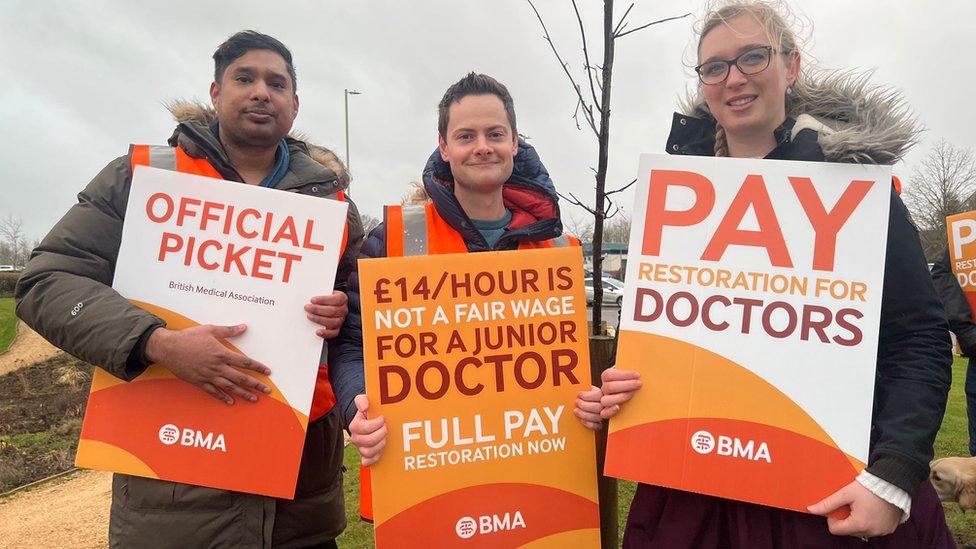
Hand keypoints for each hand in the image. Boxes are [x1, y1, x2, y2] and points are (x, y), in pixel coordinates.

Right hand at [146, 324, 270, 404]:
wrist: (169, 348)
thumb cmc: (189, 337)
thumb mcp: (210, 330)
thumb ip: (228, 330)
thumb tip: (244, 327)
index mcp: (222, 354)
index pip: (245, 362)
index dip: (258, 367)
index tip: (267, 372)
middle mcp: (217, 367)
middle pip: (241, 378)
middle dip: (255, 384)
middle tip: (267, 390)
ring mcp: (208, 376)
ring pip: (230, 387)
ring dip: (243, 394)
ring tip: (254, 399)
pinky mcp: (199, 382)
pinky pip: (214, 392)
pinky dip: (223, 397)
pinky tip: (231, 402)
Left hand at [305, 291, 347, 338]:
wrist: (330, 305)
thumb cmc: (326, 299)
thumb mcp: (325, 293)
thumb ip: (319, 293)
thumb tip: (308, 296)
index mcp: (342, 299)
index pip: (335, 299)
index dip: (323, 300)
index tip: (312, 300)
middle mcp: (343, 310)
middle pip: (333, 311)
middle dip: (317, 309)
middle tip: (307, 307)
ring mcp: (341, 320)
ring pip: (332, 322)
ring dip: (319, 319)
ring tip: (309, 316)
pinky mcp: (337, 329)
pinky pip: (333, 333)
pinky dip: (325, 333)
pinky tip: (317, 331)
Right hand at [350, 394, 387, 465]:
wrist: (368, 419)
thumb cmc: (367, 410)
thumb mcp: (363, 401)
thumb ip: (362, 400)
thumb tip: (365, 406)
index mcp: (355, 426)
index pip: (364, 428)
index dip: (376, 424)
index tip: (383, 418)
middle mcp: (356, 438)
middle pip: (368, 441)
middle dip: (380, 434)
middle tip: (386, 428)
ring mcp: (360, 448)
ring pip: (369, 452)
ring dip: (380, 445)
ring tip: (386, 437)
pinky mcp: (366, 456)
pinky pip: (367, 462)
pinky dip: (375, 458)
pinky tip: (381, 452)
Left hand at [574, 385, 603, 429]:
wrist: (584, 407)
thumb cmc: (583, 396)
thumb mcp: (584, 388)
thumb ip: (582, 387)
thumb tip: (574, 383)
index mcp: (602, 394)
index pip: (598, 395)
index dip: (587, 396)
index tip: (579, 394)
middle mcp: (605, 404)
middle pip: (598, 407)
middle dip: (584, 405)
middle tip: (576, 402)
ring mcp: (604, 415)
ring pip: (598, 416)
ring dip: (584, 414)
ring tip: (576, 410)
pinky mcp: (601, 424)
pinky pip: (597, 426)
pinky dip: (588, 424)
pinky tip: (581, 420)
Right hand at [600, 367, 641, 418]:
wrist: (629, 391)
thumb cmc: (631, 380)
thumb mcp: (629, 372)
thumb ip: (631, 370)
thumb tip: (641, 368)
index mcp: (606, 377)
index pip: (610, 375)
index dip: (624, 375)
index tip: (637, 374)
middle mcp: (603, 388)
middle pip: (609, 387)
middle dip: (626, 385)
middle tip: (639, 383)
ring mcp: (604, 400)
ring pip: (606, 400)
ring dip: (620, 397)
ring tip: (633, 393)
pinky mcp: (606, 411)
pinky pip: (604, 413)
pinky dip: (610, 411)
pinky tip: (618, 407)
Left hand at [808, 480, 901, 537]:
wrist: (894, 483)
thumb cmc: (870, 487)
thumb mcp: (845, 493)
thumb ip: (828, 503)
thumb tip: (811, 509)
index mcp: (859, 524)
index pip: (836, 530)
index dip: (833, 518)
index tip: (838, 508)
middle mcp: (872, 531)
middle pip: (849, 530)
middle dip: (846, 519)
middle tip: (850, 504)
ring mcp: (882, 531)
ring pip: (861, 530)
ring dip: (858, 521)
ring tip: (862, 506)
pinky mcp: (889, 528)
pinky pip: (874, 529)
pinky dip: (870, 521)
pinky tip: (871, 509)